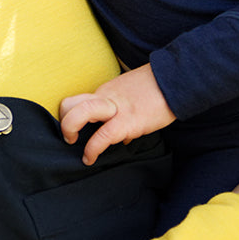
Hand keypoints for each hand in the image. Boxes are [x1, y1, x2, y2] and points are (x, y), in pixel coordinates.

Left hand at [58, 65, 173, 163]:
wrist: (176, 80)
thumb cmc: (157, 90)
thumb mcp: (132, 97)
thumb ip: (122, 113)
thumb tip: (121, 138)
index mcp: (106, 93)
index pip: (77, 101)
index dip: (70, 116)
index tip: (75, 131)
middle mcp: (105, 98)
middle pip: (69, 104)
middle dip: (63, 122)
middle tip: (69, 137)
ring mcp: (115, 109)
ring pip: (79, 113)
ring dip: (69, 130)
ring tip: (73, 144)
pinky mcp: (128, 121)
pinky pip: (102, 136)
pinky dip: (92, 149)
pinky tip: (90, 158)